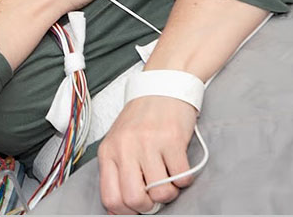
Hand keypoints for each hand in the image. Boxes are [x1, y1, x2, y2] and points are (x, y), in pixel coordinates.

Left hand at [98, 95, 197, 214]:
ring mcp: (149, 144)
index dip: (125, 211)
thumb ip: (117, 171)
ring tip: (168, 176)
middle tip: (154, 195)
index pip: (110, 198)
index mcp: (109, 152)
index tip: (136, 207)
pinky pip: (182, 178)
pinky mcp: (173, 140)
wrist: (162, 87)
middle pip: (135, 200)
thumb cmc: (141, 119)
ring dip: (170, 191)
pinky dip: (184, 178)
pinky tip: (179, 165)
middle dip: (149, 206)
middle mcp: (126, 148)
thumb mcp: (118, 142)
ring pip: (162, 192)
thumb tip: (118, 208)